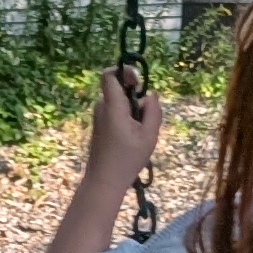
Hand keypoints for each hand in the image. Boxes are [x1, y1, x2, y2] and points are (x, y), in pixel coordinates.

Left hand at [87, 72, 165, 194]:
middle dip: (135, 96)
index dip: (124, 70)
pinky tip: (132, 138)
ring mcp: (99, 117)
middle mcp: (102, 108)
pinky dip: (126, 118)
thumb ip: (153, 111)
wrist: (104, 181)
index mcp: (112, 106)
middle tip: (145, 117)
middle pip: (119, 89)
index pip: (109, 74)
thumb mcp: (149, 136)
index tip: (137, 82)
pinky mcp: (100, 126)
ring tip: (140, 132)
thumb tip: (151, 95)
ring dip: (132, 110)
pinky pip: (115, 112)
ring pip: (119, 102)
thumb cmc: (127, 160)